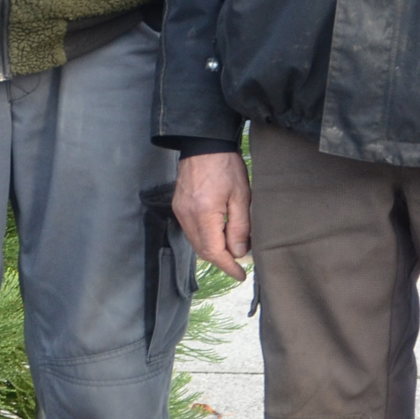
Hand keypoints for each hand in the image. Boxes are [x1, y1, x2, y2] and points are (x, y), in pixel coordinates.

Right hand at [174, 151, 252, 280]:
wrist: (203, 143)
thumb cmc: (225, 166)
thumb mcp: (241, 196)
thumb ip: (240, 227)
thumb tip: (240, 252)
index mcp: (203, 213)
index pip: (214, 251)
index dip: (228, 266)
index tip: (240, 275)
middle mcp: (187, 215)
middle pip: (202, 250)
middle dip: (221, 260)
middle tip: (239, 262)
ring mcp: (180, 210)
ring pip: (196, 242)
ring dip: (213, 249)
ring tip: (232, 247)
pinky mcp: (178, 205)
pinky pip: (191, 230)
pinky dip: (205, 238)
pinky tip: (218, 232)